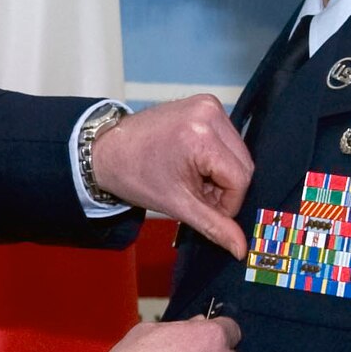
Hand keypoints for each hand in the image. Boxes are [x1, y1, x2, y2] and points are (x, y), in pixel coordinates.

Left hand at [91, 97, 253, 258]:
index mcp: (202, 136)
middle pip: (243, 163)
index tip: (208, 210)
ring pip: (238, 152)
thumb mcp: (178, 205)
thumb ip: (214, 226)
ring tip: (194, 181)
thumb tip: (241, 248)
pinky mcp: (206, 103)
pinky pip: (227, 138)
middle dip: (226, 188)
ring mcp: (208, 104)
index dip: (229, 202)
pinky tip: (195, 166)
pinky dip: (217, 158)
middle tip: (199, 197)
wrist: (107, 151)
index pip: (240, 177)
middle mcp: (209, 113)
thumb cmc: (135, 175)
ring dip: (222, 174)